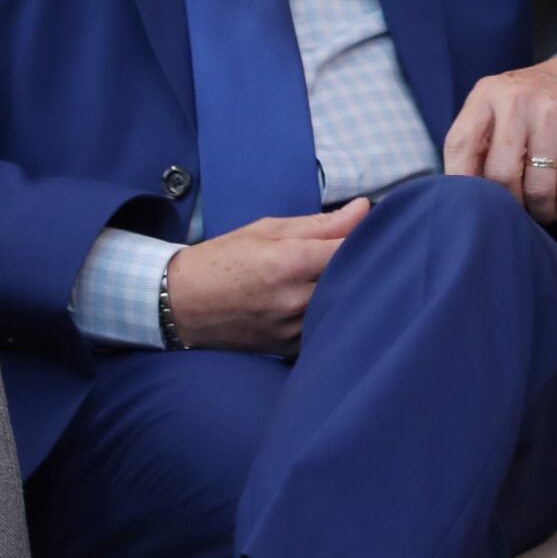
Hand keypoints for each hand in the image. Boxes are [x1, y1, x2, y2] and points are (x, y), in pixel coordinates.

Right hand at [163, 200, 370, 355]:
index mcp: (290, 263)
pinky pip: (326, 327)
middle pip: (354, 278)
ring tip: (345, 273)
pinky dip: (333, 310)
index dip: (369, 236)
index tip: (373, 227)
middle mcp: (297, 300)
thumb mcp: (268, 229)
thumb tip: (362, 208)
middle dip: (364, 261)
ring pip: (344, 304)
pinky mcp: (292, 349)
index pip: (352, 248)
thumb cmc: (223, 259)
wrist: (182, 304)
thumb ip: (319, 223)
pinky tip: (326, 298)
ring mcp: (296, 329)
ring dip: (351, 287)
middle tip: (364, 248)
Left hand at [440, 53, 556, 223]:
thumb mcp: (501, 102)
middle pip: (501, 175)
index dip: (460, 182)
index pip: (460, 145)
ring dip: (540, 209)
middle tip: (516, 208)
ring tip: (542, 208)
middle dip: (509, 203)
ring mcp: (552, 116)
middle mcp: (517, 101)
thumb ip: (481, 137)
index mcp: (488, 94)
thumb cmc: (538, 97)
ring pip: (538, 188)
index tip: (469, 203)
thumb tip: (466, 192)